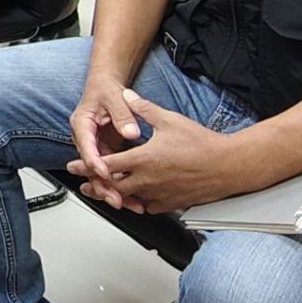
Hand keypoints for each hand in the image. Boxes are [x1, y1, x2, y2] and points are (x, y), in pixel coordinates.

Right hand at [66, 73, 145, 205]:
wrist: (105, 87)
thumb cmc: (105, 90)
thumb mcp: (115, 97)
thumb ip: (123, 114)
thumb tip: (131, 131)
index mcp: (82, 125)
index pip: (86, 147)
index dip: (94, 162)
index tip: (105, 173)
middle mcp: (86, 140)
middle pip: (91, 168)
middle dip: (104, 186)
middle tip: (117, 198)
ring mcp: (96, 149)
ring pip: (101, 175)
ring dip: (113, 190)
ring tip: (128, 204)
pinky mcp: (106, 153)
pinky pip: (111, 172)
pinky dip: (121, 184)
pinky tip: (133, 197)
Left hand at [67, 88, 253, 213]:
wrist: (227, 165)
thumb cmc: (202, 144)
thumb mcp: (168, 119)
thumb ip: (143, 108)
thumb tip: (127, 95)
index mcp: (143, 159)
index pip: (105, 165)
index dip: (87, 166)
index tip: (74, 167)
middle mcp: (147, 180)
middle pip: (112, 187)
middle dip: (96, 186)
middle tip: (85, 185)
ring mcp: (159, 194)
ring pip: (129, 200)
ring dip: (115, 197)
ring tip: (106, 195)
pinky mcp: (171, 203)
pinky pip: (148, 207)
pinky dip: (138, 203)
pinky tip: (136, 200)